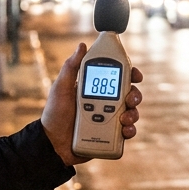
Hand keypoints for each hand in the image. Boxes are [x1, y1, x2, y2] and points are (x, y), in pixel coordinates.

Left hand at [41, 43, 143, 166]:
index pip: (117, 78)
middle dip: (135, 95)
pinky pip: (126, 132)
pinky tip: (124, 130)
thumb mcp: (60, 88)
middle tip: (130, 99)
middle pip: (129, 95)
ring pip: (131, 113)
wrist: (52, 143)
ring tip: (124, 118)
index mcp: (96, 90)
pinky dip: (130, 130)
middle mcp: (105, 104)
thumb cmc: (54, 114)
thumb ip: (71, 67)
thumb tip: (82, 45)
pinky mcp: (111, 136)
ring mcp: (109, 120)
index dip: (130, 74)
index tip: (136, 76)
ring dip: (134, 113)